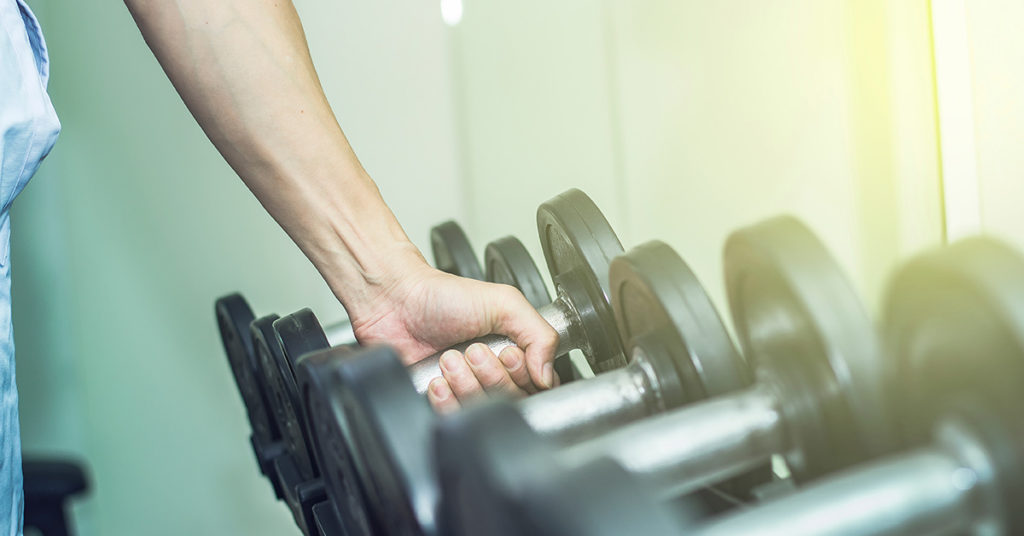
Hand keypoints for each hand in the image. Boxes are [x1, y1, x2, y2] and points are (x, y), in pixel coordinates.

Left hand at [349, 258, 559, 411]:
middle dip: (490, 375)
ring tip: (449, 358)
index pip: (537, 386)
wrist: (395, 301)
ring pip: (482, 411)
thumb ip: (540, 334)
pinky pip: (453, 419)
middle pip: (510, 401)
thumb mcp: (505, 303)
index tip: (506, 353)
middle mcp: (491, 374)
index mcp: (513, 353)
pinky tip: (437, 379)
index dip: (522, 375)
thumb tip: (547, 375)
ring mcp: (465, 390)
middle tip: (473, 350)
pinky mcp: (439, 404)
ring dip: (466, 384)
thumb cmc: (444, 296)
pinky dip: (446, 400)